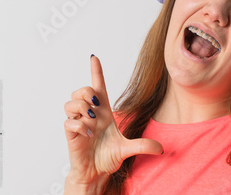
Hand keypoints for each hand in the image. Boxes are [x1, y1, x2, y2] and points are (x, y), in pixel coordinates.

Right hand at [63, 55, 162, 190]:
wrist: (96, 173)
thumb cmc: (108, 157)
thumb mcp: (128, 148)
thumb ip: (143, 146)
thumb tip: (162, 149)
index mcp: (104, 111)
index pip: (98, 86)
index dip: (96, 71)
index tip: (94, 57)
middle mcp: (90, 114)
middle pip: (81, 90)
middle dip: (87, 92)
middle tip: (97, 106)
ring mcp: (79, 123)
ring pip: (71, 103)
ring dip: (83, 109)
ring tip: (92, 122)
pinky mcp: (71, 134)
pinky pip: (69, 122)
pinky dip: (80, 126)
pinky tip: (89, 135)